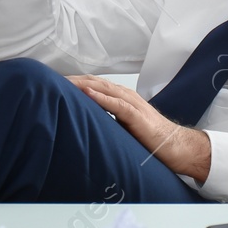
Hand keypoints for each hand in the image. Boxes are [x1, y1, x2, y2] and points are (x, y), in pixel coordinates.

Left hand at [67, 75, 211, 182]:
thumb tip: (84, 123)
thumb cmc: (150, 138)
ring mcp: (132, 104)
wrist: (176, 147)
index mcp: (121, 97)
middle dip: (73, 80)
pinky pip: (117, 103)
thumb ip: (107, 120)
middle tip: (51, 80)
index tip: (54, 83)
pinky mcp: (137, 116)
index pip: (94, 84)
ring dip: (82, 84)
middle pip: (95, 82)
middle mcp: (125, 95)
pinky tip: (87, 93)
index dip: (74, 82)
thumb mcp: (123, 126)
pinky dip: (101, 97)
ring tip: (63, 82)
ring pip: (104, 88)